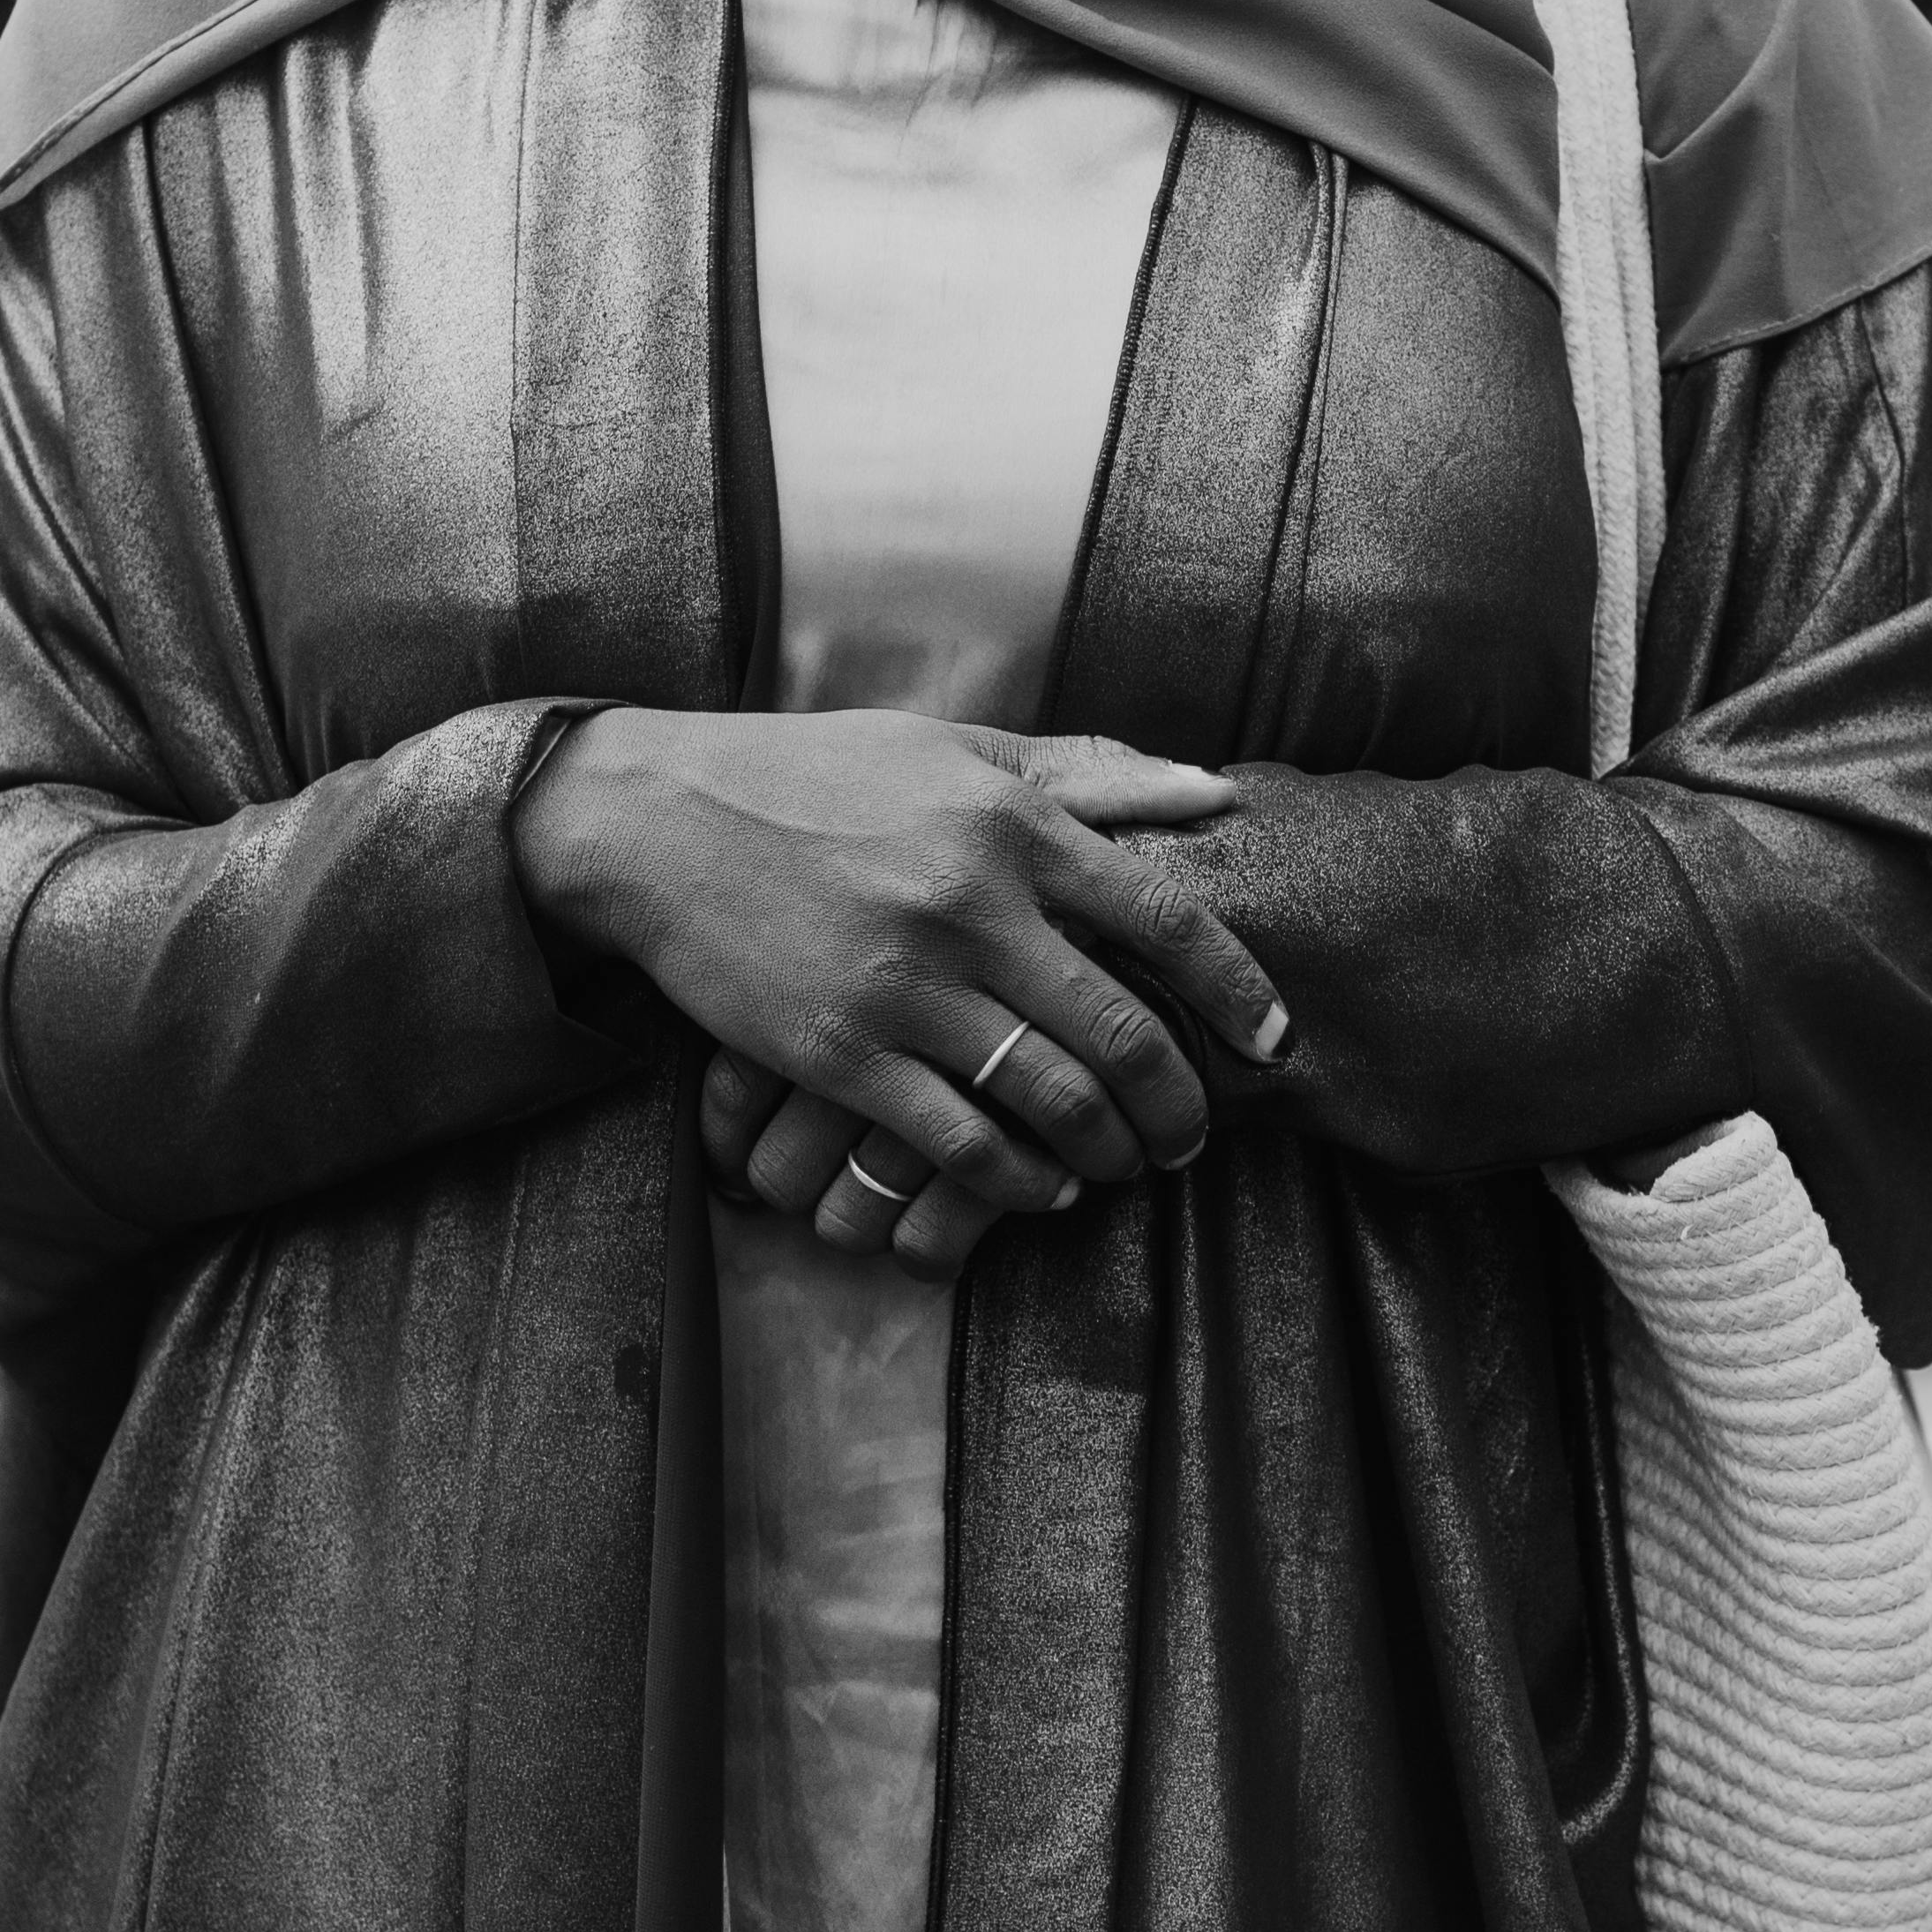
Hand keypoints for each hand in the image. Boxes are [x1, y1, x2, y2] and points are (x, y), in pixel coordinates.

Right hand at [512, 712, 1289, 1272]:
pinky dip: (1016, 1178)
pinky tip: (1039, 1183)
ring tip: (1121, 1164)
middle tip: (1195, 1138)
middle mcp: (971, 907)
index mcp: (1010, 825)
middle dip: (1180, 1106)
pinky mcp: (839, 1054)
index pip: (1169, 922)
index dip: (1241, 996)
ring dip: (1107, 1151)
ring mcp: (903, 987)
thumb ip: (1088, 773)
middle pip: (1123, 1033)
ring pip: (1051, 1100)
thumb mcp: (955, 747)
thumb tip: (1214, 791)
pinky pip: (958, 1141)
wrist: (655, 820)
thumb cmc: (815, 774)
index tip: (1276, 1043)